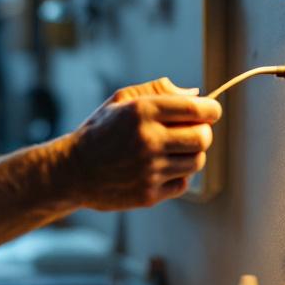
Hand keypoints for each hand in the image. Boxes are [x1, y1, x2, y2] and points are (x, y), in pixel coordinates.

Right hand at [57, 77, 221, 210]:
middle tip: (192, 132)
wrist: (73, 170)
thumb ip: (158, 91)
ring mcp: (149, 169)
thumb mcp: (122, 100)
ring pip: (196, 162)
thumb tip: (196, 95)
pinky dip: (178, 176)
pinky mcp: (149, 194)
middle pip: (203, 138)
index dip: (212, 110)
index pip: (197, 109)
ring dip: (191, 155)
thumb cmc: (100, 131)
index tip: (209, 112)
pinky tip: (161, 169)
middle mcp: (148, 140)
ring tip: (173, 151)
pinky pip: (182, 183)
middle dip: (203, 133)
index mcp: (142, 112)